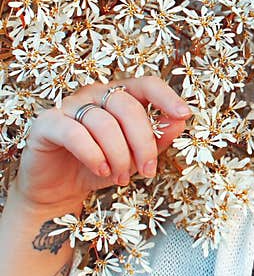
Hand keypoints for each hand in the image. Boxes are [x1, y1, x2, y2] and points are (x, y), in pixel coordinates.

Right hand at [14, 76, 191, 209]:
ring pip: (104, 123)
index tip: (184, 114)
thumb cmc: (100, 168)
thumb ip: (157, 138)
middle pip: (128, 107)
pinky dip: (93, 154)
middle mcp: (94, 94)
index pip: (147, 84)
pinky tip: (101, 170)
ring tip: (121, 177)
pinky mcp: (47, 124)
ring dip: (118, 155)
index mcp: (119, 96)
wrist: (58, 190)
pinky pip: (75, 134)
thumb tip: (180, 121)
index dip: (167, 97)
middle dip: (143, 142)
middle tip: (147, 170)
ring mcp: (69, 106)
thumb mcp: (135, 156)